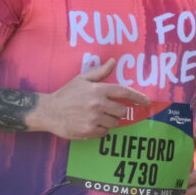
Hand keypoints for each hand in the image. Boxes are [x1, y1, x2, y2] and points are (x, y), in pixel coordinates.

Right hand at [29, 59, 149, 139]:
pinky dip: (101, 130)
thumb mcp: (82, 79)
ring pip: (114, 123)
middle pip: (122, 111)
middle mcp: (98, 104)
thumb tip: (113, 61)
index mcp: (98, 90)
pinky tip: (90, 124)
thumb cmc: (66, 94)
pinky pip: (104, 133)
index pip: (124, 92)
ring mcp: (94, 119)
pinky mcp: (89, 131)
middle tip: (109, 110)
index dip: (138, 97)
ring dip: (110, 121)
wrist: (49, 111)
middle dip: (119, 112)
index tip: (147, 102)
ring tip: (96, 117)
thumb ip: (100, 72)